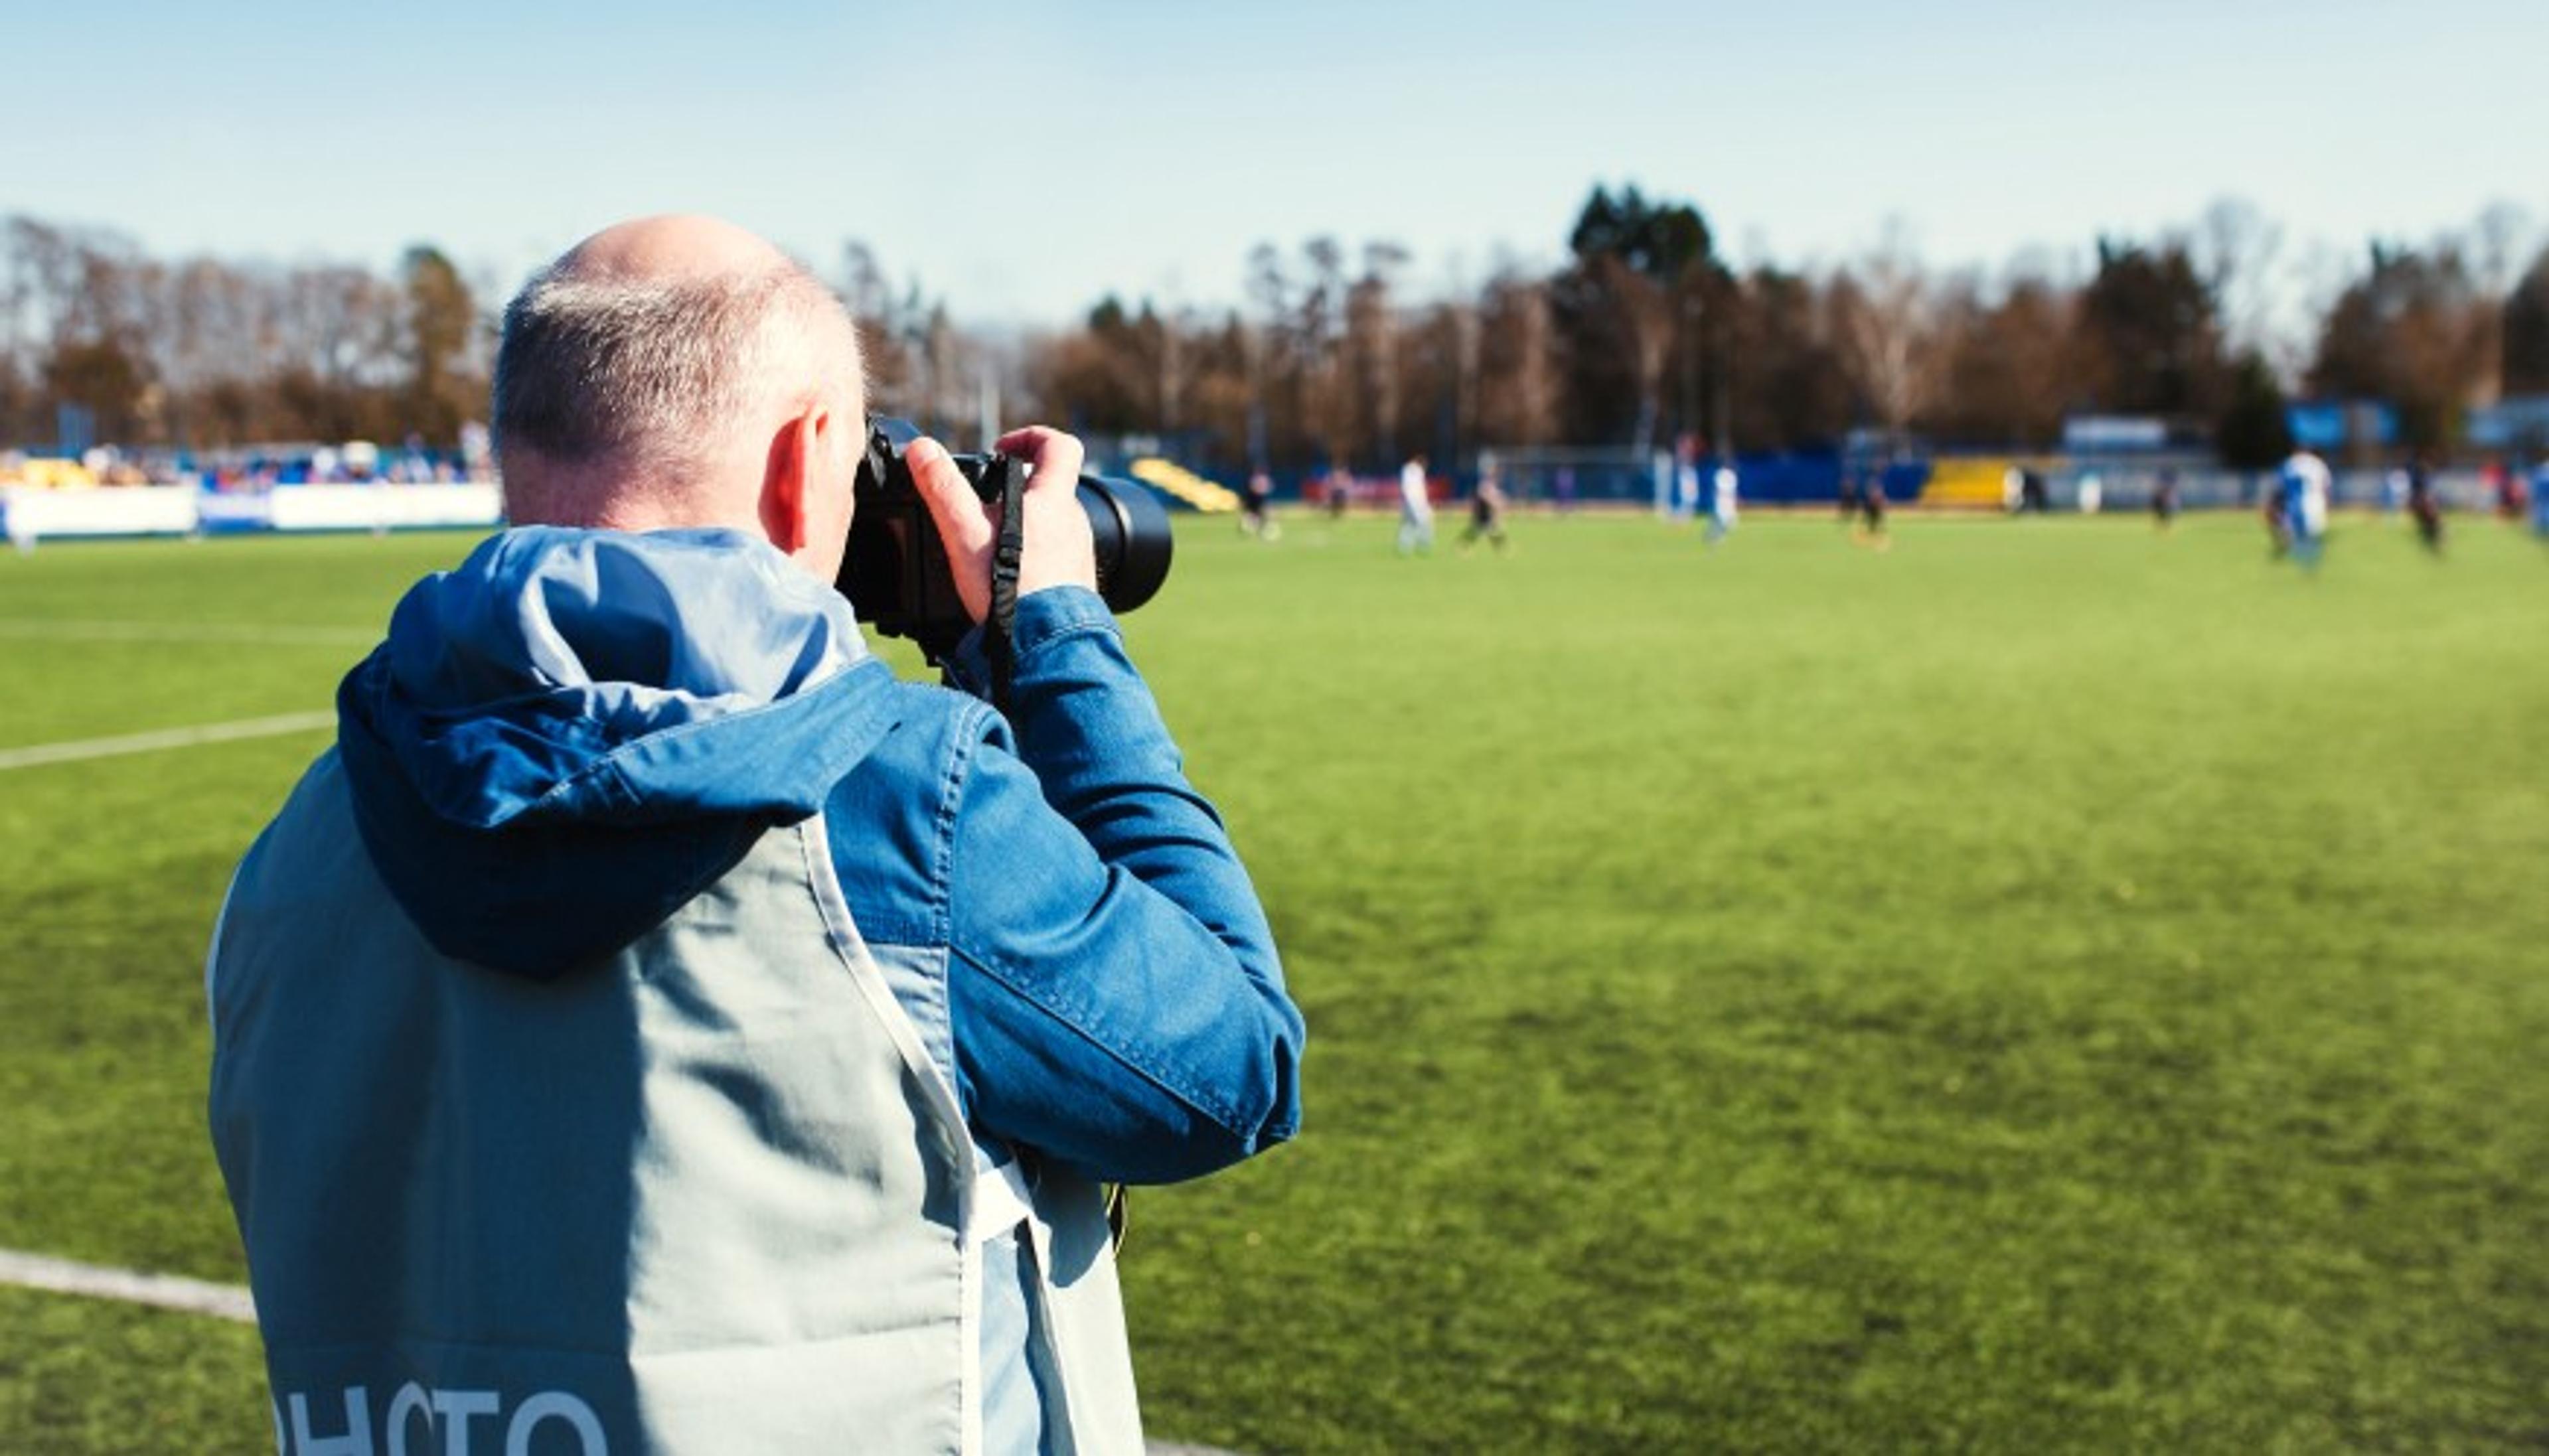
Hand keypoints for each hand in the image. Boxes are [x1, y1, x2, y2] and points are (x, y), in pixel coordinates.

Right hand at [907, 427, 1099, 624]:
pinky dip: (1034, 556)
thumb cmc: (1013, 591)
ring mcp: (1079, 552)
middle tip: (983, 504)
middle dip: (1017, 488)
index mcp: (1053, 499)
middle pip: (1051, 486)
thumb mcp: (966, 533)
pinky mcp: (1077, 581)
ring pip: (1052, 523)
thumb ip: (943, 489)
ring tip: (990, 545)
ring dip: (1024, 525)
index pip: (1059, 445)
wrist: (1047, 647)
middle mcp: (1074, 521)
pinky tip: (1009, 577)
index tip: (1003, 448)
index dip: (1031, 436)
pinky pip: (1056, 556)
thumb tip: (923, 450)